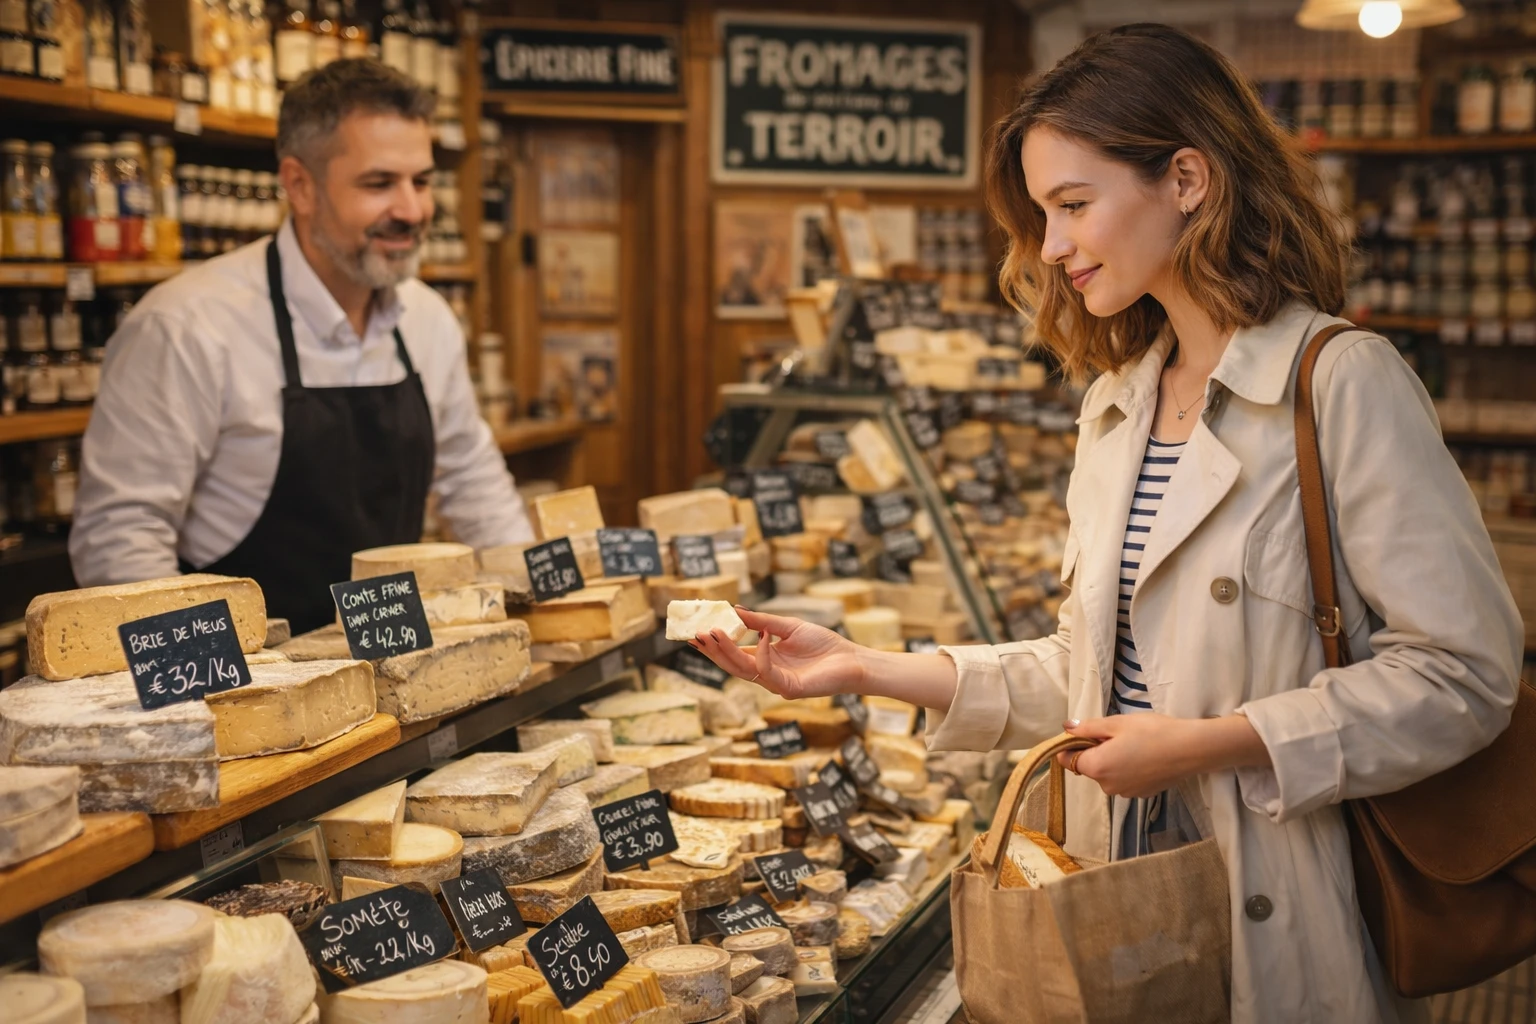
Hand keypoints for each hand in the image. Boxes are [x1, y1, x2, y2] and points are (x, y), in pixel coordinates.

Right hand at [690, 606, 864, 700]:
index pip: (733, 653)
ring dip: (727, 652)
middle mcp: (766, 673)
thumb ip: (762, 620)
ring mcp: (776, 683)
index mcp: (764, 658)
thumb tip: (734, 610)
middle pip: (732, 664)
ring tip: (713, 633)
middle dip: (713, 649)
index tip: (694, 632)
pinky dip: (761, 654)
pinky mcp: (788, 688)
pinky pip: (767, 672)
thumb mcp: (788, 626)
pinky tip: (761, 636)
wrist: (851, 659)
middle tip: (696, 633)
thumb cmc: (823, 644)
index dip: (714, 644)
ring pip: (743, 670)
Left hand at [1055, 714, 1204, 798]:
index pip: (1067, 761)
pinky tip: (1144, 756)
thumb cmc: (1152, 732)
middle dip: (1095, 751)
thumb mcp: (1116, 723)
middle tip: (1116, 734)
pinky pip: (1124, 780)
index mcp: (1097, 767)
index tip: (1083, 733)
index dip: (1070, 746)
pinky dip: (1127, 769)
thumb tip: (1066, 728)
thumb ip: (1087, 727)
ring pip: (1108, 774)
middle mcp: (1107, 786)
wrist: (1190, 750)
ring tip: (1133, 743)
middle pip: (1089, 767)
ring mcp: (1125, 793)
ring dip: (1112, 760)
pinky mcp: (1141, 794)